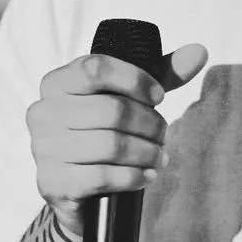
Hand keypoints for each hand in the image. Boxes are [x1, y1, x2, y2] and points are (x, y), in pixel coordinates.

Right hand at [27, 42, 208, 234]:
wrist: (79, 190)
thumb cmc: (105, 132)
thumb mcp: (132, 98)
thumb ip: (162, 74)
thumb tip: (199, 51)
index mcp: (57, 82)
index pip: (96, 68)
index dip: (136, 80)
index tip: (158, 96)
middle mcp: (42, 112)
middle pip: (111, 109)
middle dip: (149, 124)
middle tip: (163, 134)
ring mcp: (42, 148)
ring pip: (110, 144)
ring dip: (146, 152)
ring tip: (159, 156)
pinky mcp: (51, 182)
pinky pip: (101, 176)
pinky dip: (133, 176)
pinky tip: (145, 176)